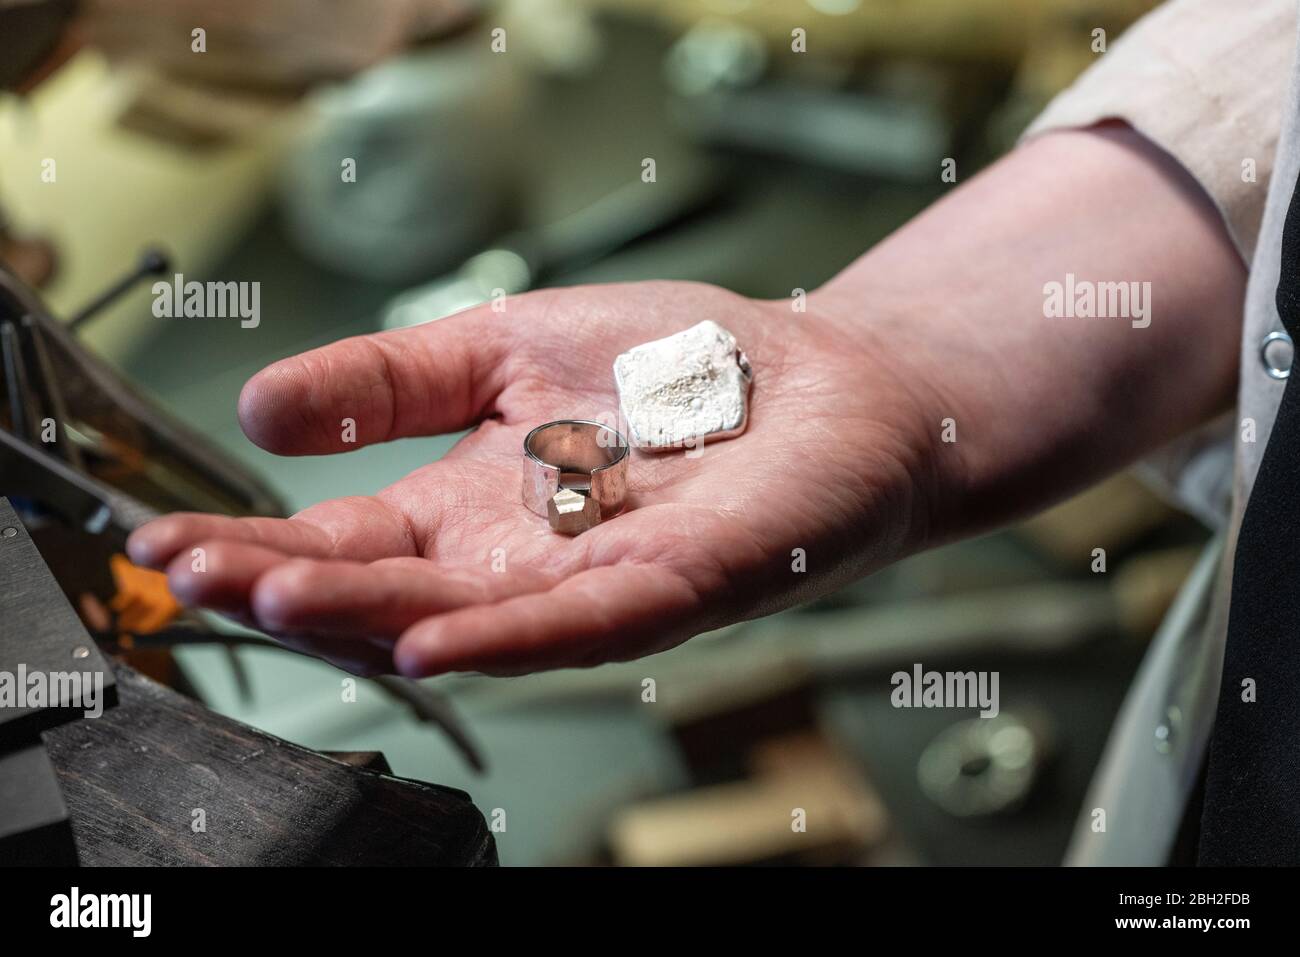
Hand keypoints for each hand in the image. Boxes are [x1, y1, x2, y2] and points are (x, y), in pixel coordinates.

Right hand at [126, 280, 938, 676]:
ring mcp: (594, 583)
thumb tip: (261, 404)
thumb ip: (390, 379)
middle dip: (285, 586)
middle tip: (190, 573)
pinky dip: (505, 634)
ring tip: (276, 600)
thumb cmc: (676, 369)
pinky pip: (583, 621)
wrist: (818, 377)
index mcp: (471, 511)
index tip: (168, 538)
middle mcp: (520, 565)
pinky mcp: (676, 583)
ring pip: (467, 618)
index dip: (255, 543)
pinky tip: (429, 640)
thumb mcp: (505, 347)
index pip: (345, 543)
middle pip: (388, 592)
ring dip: (370, 616)